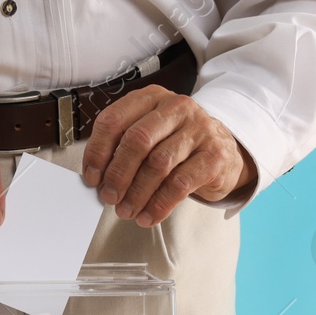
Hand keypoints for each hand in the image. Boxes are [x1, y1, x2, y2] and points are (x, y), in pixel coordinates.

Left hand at [80, 87, 255, 226]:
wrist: (224, 151)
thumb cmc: (176, 144)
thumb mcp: (150, 134)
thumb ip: (123, 147)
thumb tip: (97, 178)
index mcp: (151, 97)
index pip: (114, 119)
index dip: (97, 151)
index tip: (91, 176)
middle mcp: (176, 107)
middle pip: (137, 141)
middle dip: (118, 174)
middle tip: (108, 197)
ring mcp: (199, 129)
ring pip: (158, 163)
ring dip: (137, 193)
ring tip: (126, 210)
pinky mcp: (214, 155)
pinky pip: (180, 184)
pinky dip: (159, 204)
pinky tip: (148, 216)